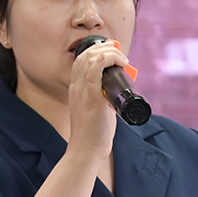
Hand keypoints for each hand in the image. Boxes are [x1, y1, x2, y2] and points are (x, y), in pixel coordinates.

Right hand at [67, 41, 127, 155]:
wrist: (87, 148)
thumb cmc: (93, 131)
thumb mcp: (94, 108)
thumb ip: (101, 97)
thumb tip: (115, 91)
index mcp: (76, 88)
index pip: (80, 60)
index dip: (95, 51)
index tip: (111, 53)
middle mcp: (76, 87)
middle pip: (85, 55)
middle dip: (103, 47)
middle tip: (119, 54)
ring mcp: (82, 92)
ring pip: (89, 59)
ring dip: (108, 52)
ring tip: (121, 58)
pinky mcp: (92, 98)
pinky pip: (93, 72)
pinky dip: (104, 60)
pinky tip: (114, 59)